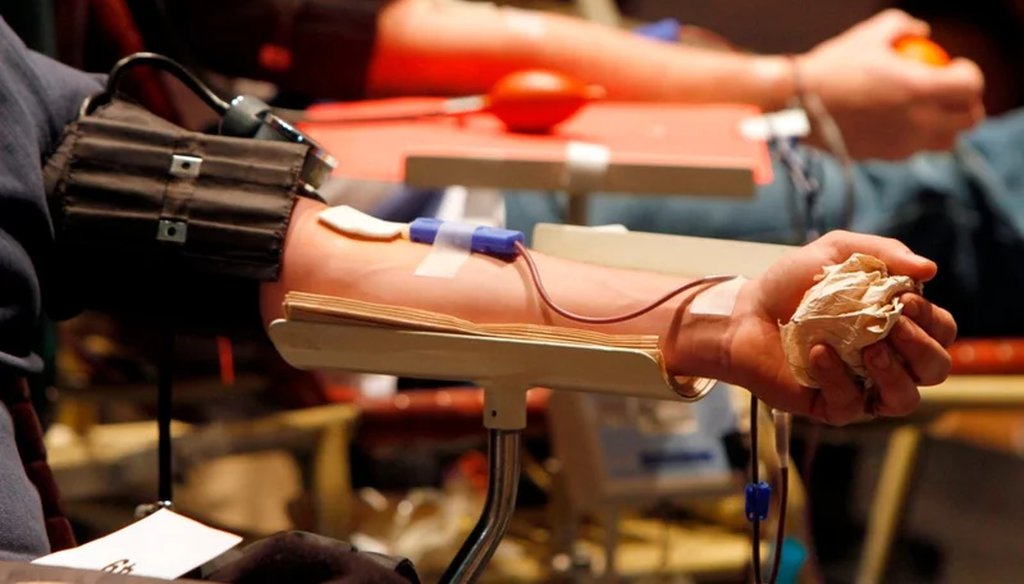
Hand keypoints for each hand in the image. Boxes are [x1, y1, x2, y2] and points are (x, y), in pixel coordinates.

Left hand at [728, 231, 956, 424]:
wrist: (742, 313)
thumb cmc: (789, 284)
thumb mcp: (835, 253)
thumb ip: (882, 252)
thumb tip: (929, 269)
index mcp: (897, 323)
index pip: (941, 331)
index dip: (932, 319)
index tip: (904, 299)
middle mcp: (887, 359)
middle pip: (935, 369)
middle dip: (922, 348)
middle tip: (893, 325)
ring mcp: (861, 386)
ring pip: (904, 399)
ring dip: (894, 374)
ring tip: (870, 349)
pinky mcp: (830, 405)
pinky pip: (851, 405)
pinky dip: (837, 378)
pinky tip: (818, 353)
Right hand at [796, 9, 983, 159]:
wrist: (798, 107)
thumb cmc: (832, 67)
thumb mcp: (869, 35)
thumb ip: (902, 27)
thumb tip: (921, 33)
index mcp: (920, 88)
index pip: (971, 86)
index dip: (969, 73)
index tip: (952, 66)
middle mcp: (918, 121)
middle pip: (969, 120)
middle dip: (966, 104)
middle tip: (948, 92)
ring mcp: (903, 144)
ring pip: (945, 141)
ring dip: (944, 126)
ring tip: (926, 112)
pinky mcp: (884, 157)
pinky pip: (913, 150)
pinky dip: (913, 137)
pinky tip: (895, 123)